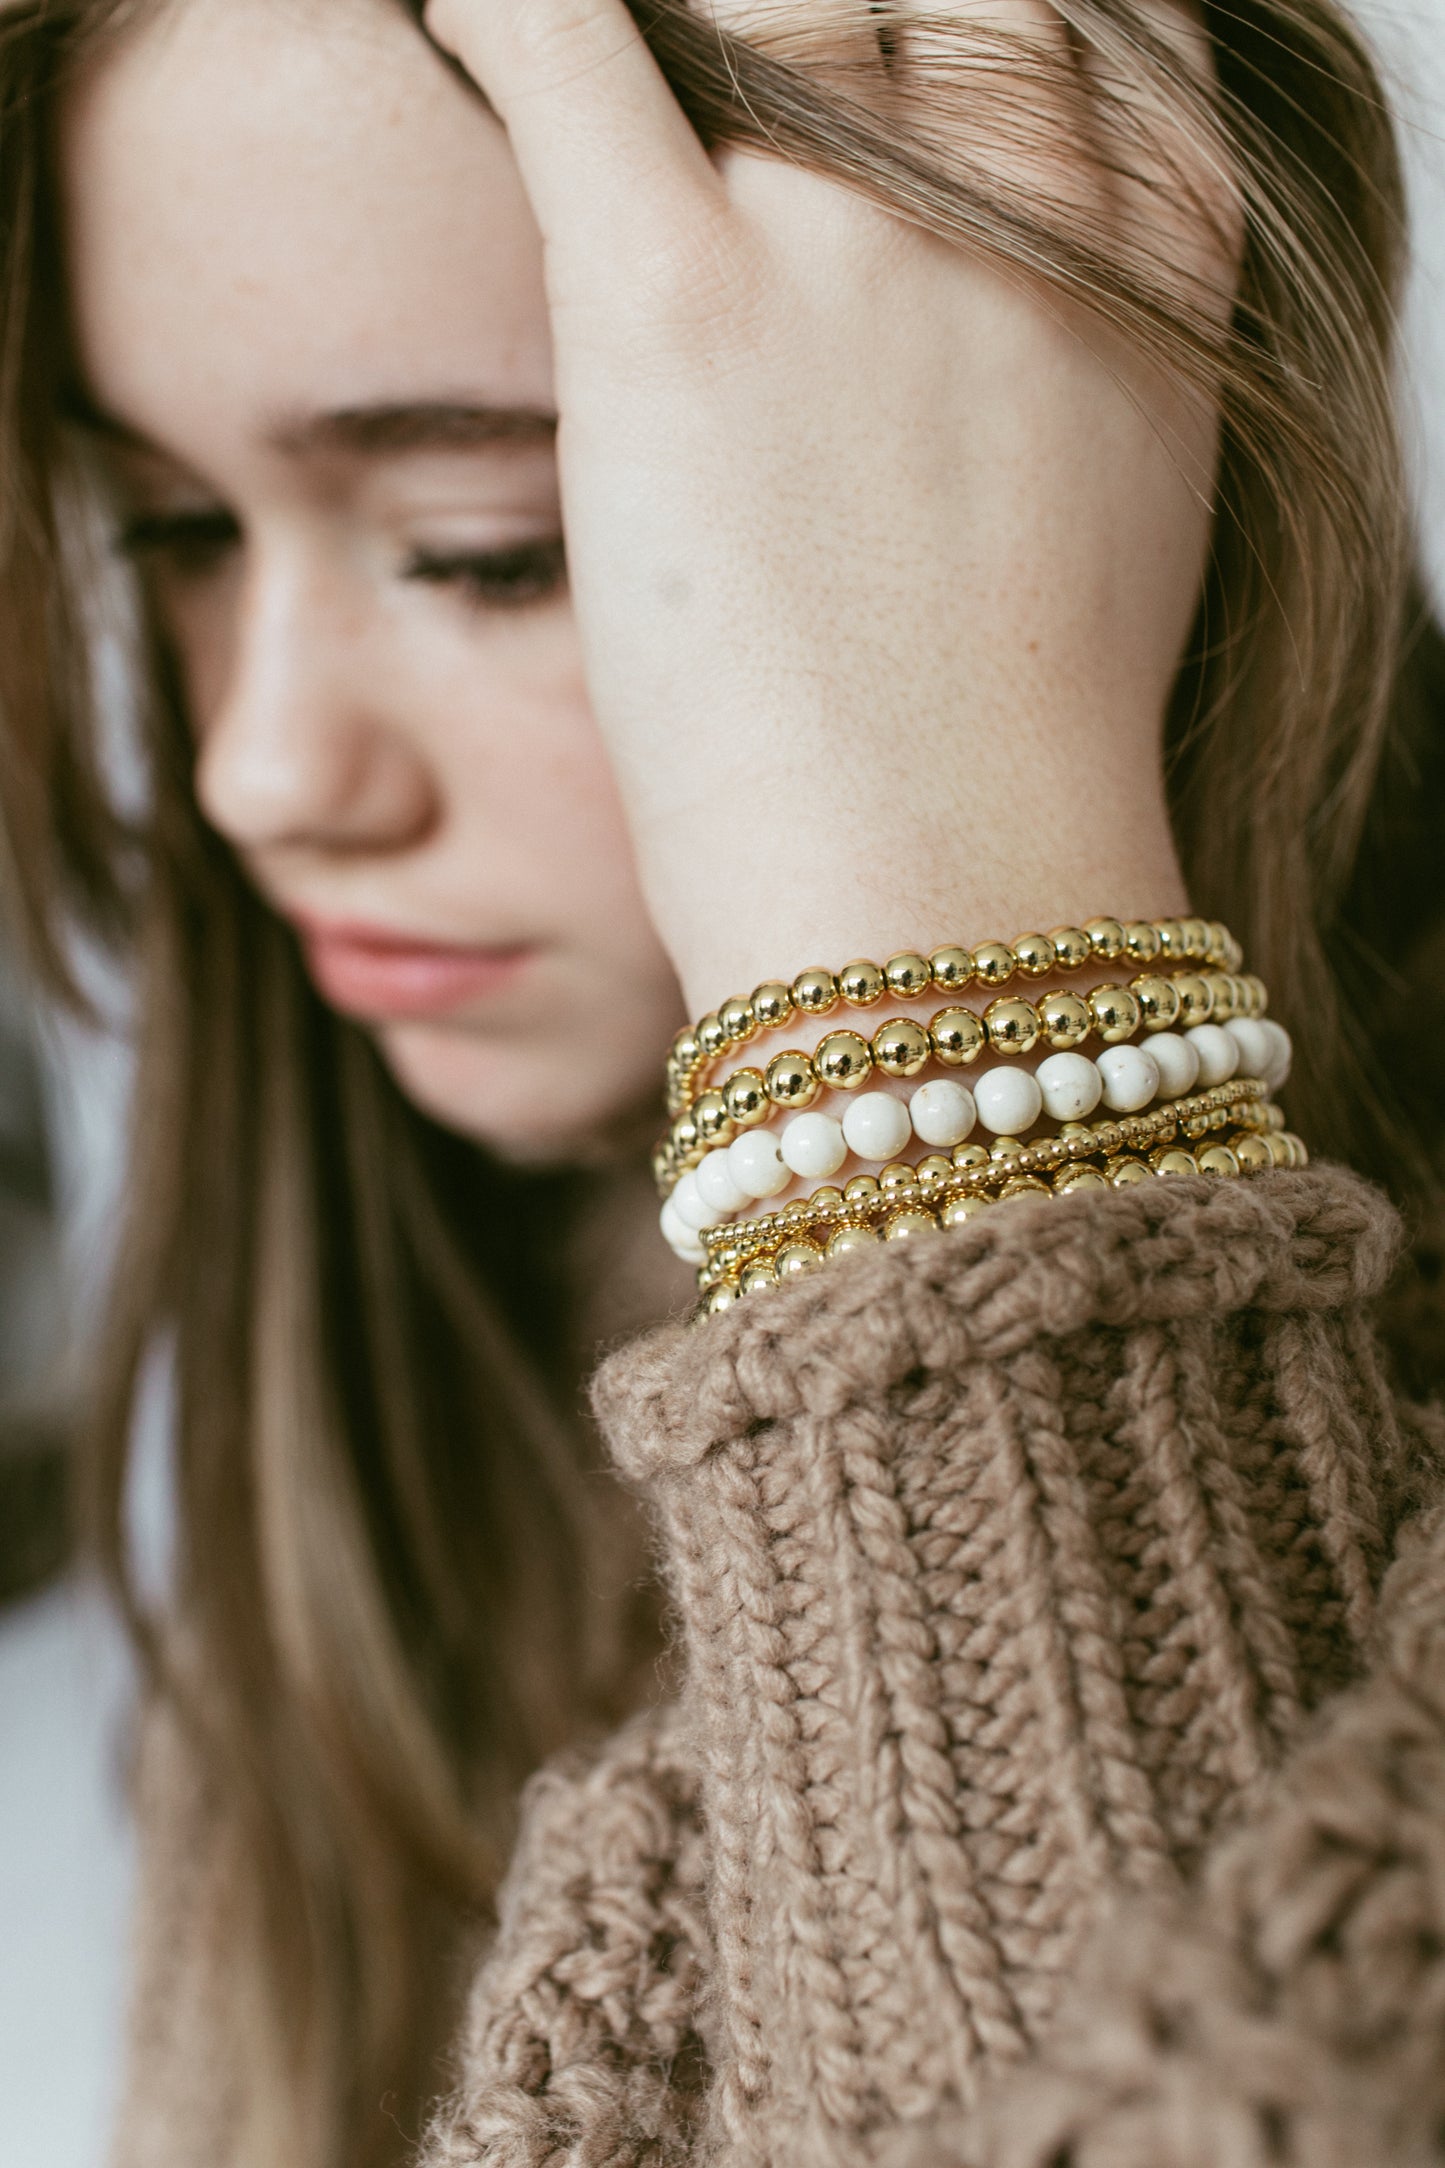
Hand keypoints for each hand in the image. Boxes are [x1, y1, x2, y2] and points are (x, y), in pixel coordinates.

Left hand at [422, 0, 1226, 1014]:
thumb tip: (979, 305)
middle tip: (749, 84)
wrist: (944, 901)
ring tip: (625, 96)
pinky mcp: (680, 300)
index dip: (980, 27)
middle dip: (845, 13)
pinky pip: (567, 29)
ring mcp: (854, 239)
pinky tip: (467, 19)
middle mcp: (1022, 208)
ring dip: (698, 14)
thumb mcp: (1121, 513)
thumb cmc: (1008, 759)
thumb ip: (1071, 354)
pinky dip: (506, 4)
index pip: (1078, 18)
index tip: (901, 55)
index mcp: (1152, 260)